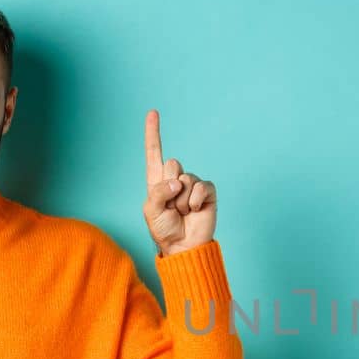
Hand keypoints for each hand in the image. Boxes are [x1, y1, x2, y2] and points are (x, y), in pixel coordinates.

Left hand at [142, 109, 216, 256]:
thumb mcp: (151, 211)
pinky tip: (195, 211)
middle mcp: (175, 179)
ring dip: (182, 200)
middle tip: (172, 206)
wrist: (184, 246)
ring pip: (186, 178)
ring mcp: (192, 185)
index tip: (153, 112)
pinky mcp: (207, 192)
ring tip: (183, 212)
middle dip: (170, 187)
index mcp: (157, 181)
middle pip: (173, 164)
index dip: (153, 132)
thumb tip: (177, 181)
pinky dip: (195, 201)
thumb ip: (159, 192)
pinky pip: (201, 187)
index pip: (154, 152)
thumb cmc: (164, 230)